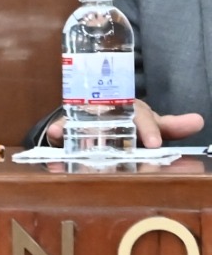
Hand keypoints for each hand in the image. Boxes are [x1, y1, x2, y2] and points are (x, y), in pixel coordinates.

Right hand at [44, 99, 203, 148]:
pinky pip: (62, 125)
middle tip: (130, 145)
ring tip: (74, 135)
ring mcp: (87, 115)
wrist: (98, 113)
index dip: (148, 128)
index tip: (154, 143)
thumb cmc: (128, 119)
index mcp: (133, 109)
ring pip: (85, 120)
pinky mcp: (69, 123)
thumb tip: (198, 120)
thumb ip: (172, 126)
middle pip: (110, 115)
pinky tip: (56, 134)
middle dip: (115, 129)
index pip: (143, 116)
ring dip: (80, 128)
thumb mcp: (151, 123)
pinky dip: (58, 129)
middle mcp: (111, 109)